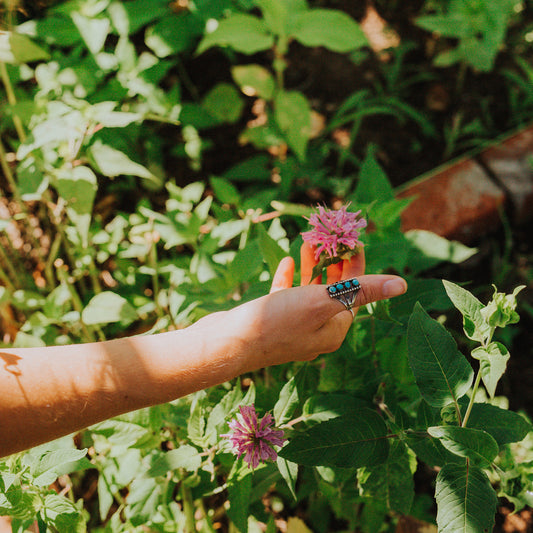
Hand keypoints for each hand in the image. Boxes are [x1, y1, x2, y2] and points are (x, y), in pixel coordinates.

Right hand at [194, 243, 406, 372]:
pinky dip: (289, 278)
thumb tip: (401, 285)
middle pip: (333, 291)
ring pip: (309, 293)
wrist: (227, 344)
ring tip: (308, 244)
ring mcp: (293, 328)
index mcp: (334, 329)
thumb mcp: (321, 302)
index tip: (352, 239)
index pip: (355, 292)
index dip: (356, 264)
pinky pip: (287, 297)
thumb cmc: (275, 323)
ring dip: (311, 268)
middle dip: (332, 263)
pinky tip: (286, 261)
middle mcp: (317, 331)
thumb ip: (360, 291)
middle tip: (328, 237)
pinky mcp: (272, 322)